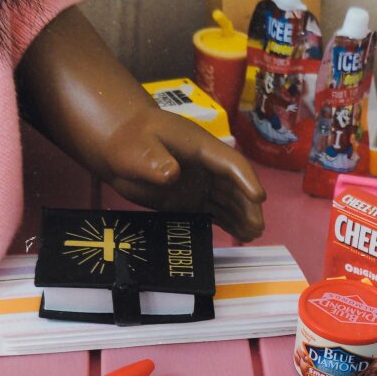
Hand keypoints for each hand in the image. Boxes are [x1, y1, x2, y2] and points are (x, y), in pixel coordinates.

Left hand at [16, 6, 264, 240]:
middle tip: (257, 227)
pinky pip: (215, 212)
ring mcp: (200, 184)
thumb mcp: (139, 146)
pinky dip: (228, 223)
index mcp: (200, 148)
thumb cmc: (129, 139)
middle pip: (235, 186)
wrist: (118, 144)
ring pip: (228, 201)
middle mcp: (207, 167)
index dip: (246, 180)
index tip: (258, 197)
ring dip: (242, 217)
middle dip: (248, 206)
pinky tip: (240, 235)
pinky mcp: (191, 200)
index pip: (230, 163)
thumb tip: (171, 174)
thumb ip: (154, 160)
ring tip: (252, 236)